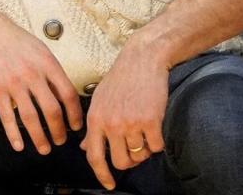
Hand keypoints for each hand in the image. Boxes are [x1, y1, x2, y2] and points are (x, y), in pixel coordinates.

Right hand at [0, 9, 82, 154]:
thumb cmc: (18, 42)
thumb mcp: (41, 50)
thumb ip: (53, 72)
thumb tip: (67, 98)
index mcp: (47, 64)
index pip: (68, 94)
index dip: (75, 114)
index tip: (76, 127)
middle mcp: (32, 74)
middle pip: (52, 110)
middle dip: (59, 131)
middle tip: (61, 141)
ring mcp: (13, 83)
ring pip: (30, 117)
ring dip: (39, 137)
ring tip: (45, 148)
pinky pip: (7, 116)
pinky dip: (13, 134)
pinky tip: (19, 145)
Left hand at [79, 41, 168, 190]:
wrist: (142, 60)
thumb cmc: (121, 79)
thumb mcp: (99, 100)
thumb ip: (93, 126)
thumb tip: (86, 148)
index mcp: (95, 118)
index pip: (94, 156)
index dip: (101, 175)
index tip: (108, 184)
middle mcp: (111, 123)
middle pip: (120, 161)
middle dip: (128, 160)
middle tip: (134, 150)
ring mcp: (130, 123)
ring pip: (139, 155)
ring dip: (144, 149)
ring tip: (143, 131)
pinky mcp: (150, 121)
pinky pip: (156, 147)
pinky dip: (157, 142)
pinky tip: (154, 128)